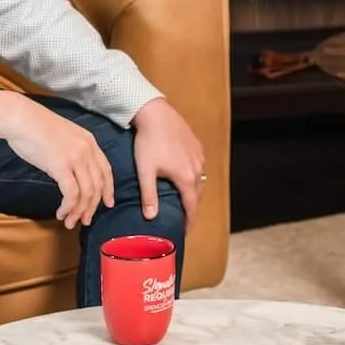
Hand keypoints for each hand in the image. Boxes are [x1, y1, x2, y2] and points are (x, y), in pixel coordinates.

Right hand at [0, 89, 115, 228]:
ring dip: (79, 211)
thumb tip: (72, 171)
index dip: (108, 189)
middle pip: (97, 185)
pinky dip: (68, 207)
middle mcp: (87, 150)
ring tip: (70, 221)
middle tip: (84, 220)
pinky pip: (71, 194)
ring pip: (86, 193)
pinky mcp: (61, 166)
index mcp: (89, 141)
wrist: (20, 118)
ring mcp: (75, 158)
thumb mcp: (64, 135)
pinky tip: (61, 213)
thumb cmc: (35, 127)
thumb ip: (73, 151)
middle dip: (92, 206)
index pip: (106, 170)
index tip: (108, 203)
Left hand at [128, 98, 206, 223]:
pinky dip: (193, 177)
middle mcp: (197, 168)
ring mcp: (198, 156)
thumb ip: (149, 196)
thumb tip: (151, 217)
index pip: (191, 207)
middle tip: (183, 219)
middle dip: (191, 208)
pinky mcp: (196, 145)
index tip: (185, 232)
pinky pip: (198, 167)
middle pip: (197, 195)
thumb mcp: (145, 171)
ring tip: (183, 200)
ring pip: (199, 180)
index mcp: (186, 178)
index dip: (189, 221)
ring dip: (192, 192)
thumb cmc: (148, 142)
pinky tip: (183, 177)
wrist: (155, 113)